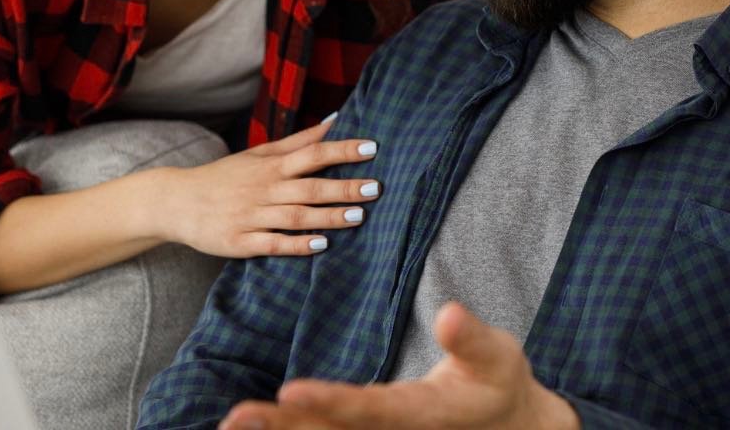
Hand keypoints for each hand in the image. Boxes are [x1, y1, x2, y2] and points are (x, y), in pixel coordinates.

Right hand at [157, 116, 380, 257]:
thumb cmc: (224, 177)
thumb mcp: (258, 155)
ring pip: (295, 216)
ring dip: (327, 217)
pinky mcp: (240, 242)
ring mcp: (251, 216)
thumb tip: (335, 122)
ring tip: (358, 217)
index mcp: (270, 166)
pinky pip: (272, 244)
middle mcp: (263, 189)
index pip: (312, 153)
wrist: (176, 202)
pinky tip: (320, 245)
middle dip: (343, 187)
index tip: (372, 147)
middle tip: (376, 188)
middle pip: (309, 187)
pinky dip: (296, 244)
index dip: (342, 150)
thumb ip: (297, 141)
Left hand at [219, 303, 578, 429]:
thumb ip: (471, 339)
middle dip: (282, 428)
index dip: (331, 402)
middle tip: (236, 419)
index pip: (370, 409)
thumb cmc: (499, 384)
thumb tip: (449, 312)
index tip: (290, 391)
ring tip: (231, 424)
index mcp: (422, 415)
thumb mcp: (498, 357)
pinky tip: (257, 427)